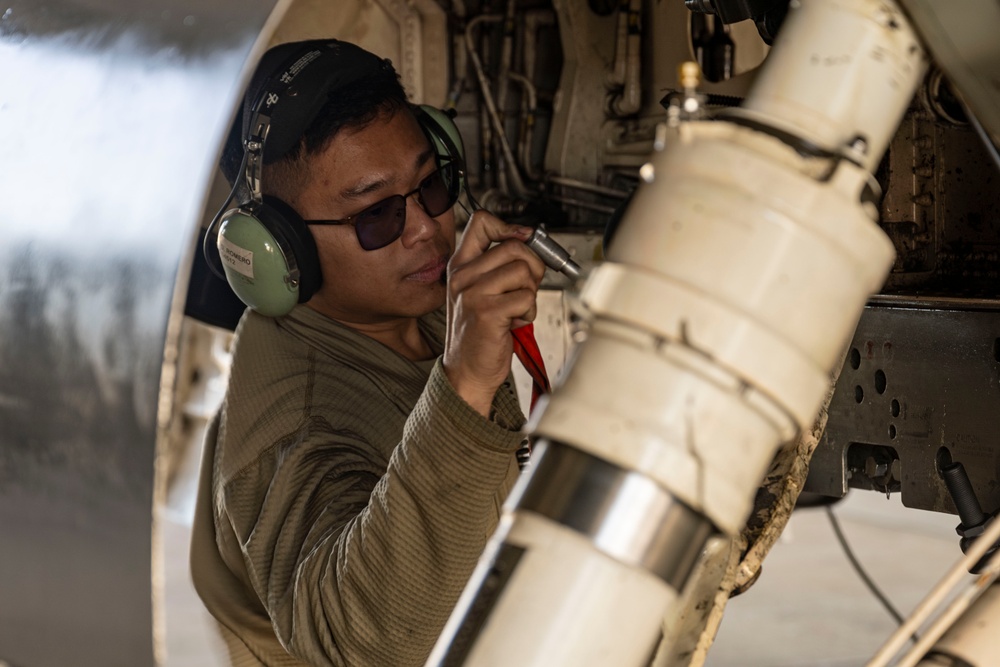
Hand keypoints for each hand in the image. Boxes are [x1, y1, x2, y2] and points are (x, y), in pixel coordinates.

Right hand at [443, 210, 545, 416]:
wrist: (467, 371)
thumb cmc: (479, 334)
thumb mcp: (479, 292)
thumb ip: (498, 266)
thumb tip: (530, 241)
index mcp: (460, 266)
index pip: (481, 221)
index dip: (510, 228)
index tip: (523, 241)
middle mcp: (462, 276)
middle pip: (514, 246)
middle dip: (532, 268)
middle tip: (525, 289)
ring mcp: (472, 293)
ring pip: (523, 271)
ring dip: (529, 294)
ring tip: (514, 310)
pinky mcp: (487, 311)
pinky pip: (525, 298)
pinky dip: (528, 313)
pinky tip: (513, 323)